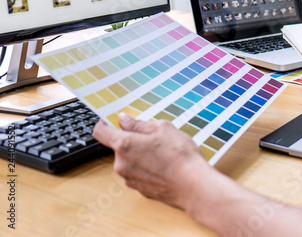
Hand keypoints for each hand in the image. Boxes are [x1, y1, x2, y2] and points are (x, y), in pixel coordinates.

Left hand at [93, 114, 207, 208]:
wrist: (194, 186)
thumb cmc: (180, 156)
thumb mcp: (163, 128)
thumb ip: (139, 124)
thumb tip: (124, 120)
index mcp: (124, 145)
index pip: (100, 132)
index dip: (105, 123)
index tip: (112, 120)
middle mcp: (121, 164)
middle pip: (118, 146)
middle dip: (132, 139)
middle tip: (153, 137)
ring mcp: (129, 179)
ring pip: (129, 160)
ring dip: (140, 154)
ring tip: (163, 153)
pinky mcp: (139, 189)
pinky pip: (138, 172)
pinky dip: (147, 167)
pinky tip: (164, 165)